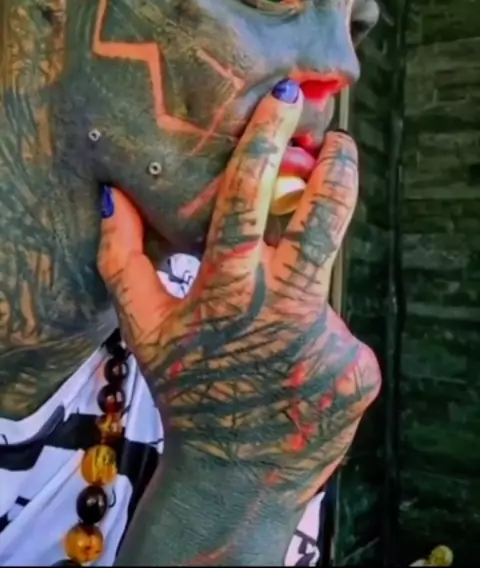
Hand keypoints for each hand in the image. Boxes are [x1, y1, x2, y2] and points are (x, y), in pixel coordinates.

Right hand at [97, 80, 380, 508]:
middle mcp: (286, 311)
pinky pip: (339, 329)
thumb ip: (122, 258)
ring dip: (301, 289)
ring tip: (271, 335)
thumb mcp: (143, 329)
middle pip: (323, 220)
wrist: (237, 480)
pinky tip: (292, 368)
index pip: (249, 200)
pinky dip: (316, 335)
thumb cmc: (187, 393)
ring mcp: (330, 341)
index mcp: (230, 293)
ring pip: (322, 282)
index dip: (266, 144)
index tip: (283, 102)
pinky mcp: (361, 367)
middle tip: (340, 141)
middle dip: (336, 170)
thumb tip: (112, 194)